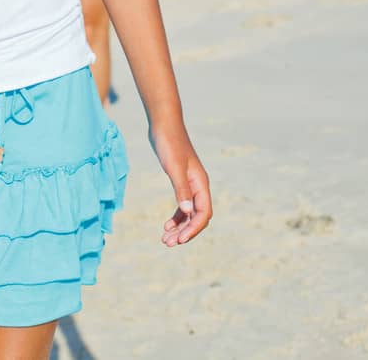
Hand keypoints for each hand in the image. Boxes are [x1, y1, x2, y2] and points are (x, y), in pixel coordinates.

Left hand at [150, 124, 210, 245]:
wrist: (163, 124)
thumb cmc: (169, 143)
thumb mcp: (173, 167)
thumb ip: (181, 188)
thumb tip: (187, 211)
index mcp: (201, 183)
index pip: (203, 213)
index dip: (193, 229)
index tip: (179, 240)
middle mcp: (198, 185)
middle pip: (197, 216)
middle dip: (185, 232)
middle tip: (168, 243)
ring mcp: (190, 184)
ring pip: (189, 213)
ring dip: (180, 227)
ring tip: (166, 239)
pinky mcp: (180, 181)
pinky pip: (183, 205)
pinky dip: (176, 217)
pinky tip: (167, 224)